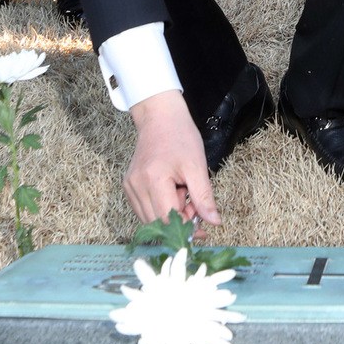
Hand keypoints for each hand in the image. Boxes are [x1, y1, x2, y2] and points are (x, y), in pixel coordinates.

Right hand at [125, 91, 220, 226]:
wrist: (160, 117)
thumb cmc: (180, 136)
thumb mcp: (197, 166)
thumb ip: (204, 197)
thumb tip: (214, 222)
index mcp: (153, 179)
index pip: (168, 218)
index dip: (187, 226)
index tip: (202, 223)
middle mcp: (136, 186)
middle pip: (158, 222)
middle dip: (179, 220)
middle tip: (193, 203)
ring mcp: (130, 187)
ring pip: (150, 219)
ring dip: (169, 215)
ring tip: (182, 194)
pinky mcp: (128, 186)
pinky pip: (144, 210)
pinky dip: (159, 208)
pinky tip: (170, 193)